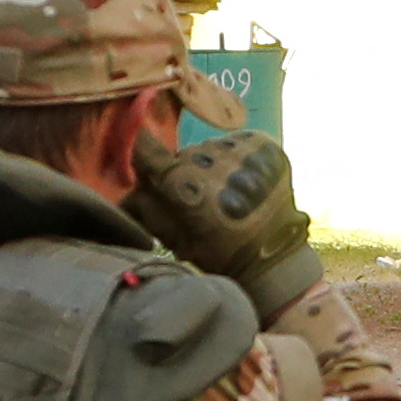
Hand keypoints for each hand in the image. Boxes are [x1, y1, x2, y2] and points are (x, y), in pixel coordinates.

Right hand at [126, 130, 323, 317]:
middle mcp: (212, 159)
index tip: (146, 162)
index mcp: (184, 182)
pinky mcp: (265, 145)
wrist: (272, 256)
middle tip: (200, 196)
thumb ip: (144, 207)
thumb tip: (128, 184)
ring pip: (213, 148)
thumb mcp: (173, 237)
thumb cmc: (218, 252)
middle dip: (186, 171)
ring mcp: (243, 150)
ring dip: (215, 164)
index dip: (143, 154)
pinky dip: (239, 159)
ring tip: (227, 190)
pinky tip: (244, 181)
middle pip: (185, 154)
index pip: (146, 148)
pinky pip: (239, 144)